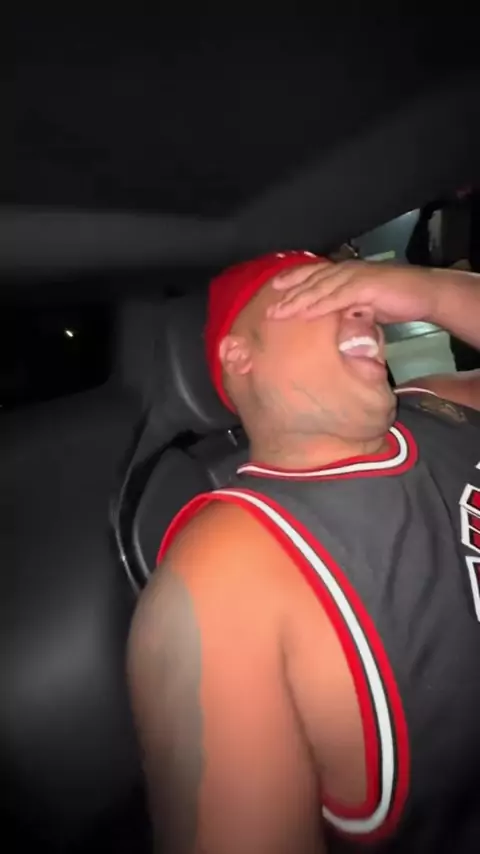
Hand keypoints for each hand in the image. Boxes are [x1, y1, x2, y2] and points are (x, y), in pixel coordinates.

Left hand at [267, 260, 439, 324]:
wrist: (425, 293)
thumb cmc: (395, 299)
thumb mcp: (364, 303)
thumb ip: (346, 308)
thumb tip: (331, 320)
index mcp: (345, 272)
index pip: (313, 274)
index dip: (293, 279)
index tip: (274, 289)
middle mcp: (346, 270)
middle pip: (311, 281)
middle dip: (288, 294)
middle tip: (268, 308)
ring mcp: (355, 277)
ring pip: (320, 288)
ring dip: (298, 300)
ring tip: (279, 312)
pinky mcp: (365, 288)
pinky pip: (338, 298)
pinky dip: (321, 305)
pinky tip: (306, 313)